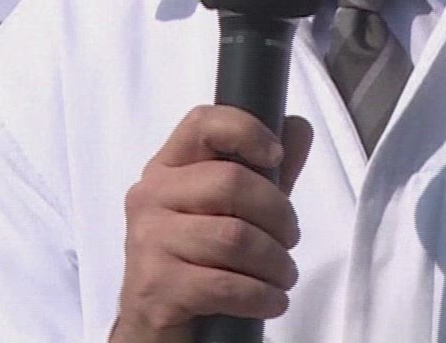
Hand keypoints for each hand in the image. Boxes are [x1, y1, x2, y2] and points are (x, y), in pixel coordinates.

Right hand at [108, 106, 314, 342]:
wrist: (156, 326)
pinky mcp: (155, 286)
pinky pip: (224, 285)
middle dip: (278, 215)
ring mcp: (148, 241)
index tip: (277, 156)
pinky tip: (271, 301)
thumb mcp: (234, 212)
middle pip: (231, 183)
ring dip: (275, 263)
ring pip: (234, 238)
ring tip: (283, 277)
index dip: (246, 130)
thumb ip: (266, 173)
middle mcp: (150, 197)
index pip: (202, 123)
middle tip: (290, 240)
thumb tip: (297, 127)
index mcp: (167, 169)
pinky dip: (261, 296)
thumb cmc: (197, 262)